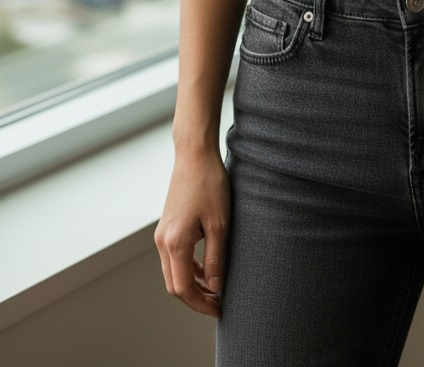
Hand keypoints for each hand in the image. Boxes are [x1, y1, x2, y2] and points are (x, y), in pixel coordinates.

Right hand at [154, 148, 230, 317]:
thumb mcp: (219, 223)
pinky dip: (188, 269)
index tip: (221, 309)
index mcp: (175, 243)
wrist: (194, 155)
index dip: (201, 304)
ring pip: (173, 273)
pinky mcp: (166, 228)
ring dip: (192, 285)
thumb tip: (217, 288)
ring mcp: (162, 235)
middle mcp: (162, 242)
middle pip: (174, 286)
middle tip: (219, 304)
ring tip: (216, 290)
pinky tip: (207, 270)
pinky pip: (174, 258)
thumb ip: (216, 258)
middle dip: (195, 299)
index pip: (184, 289)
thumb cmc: (209, 184)